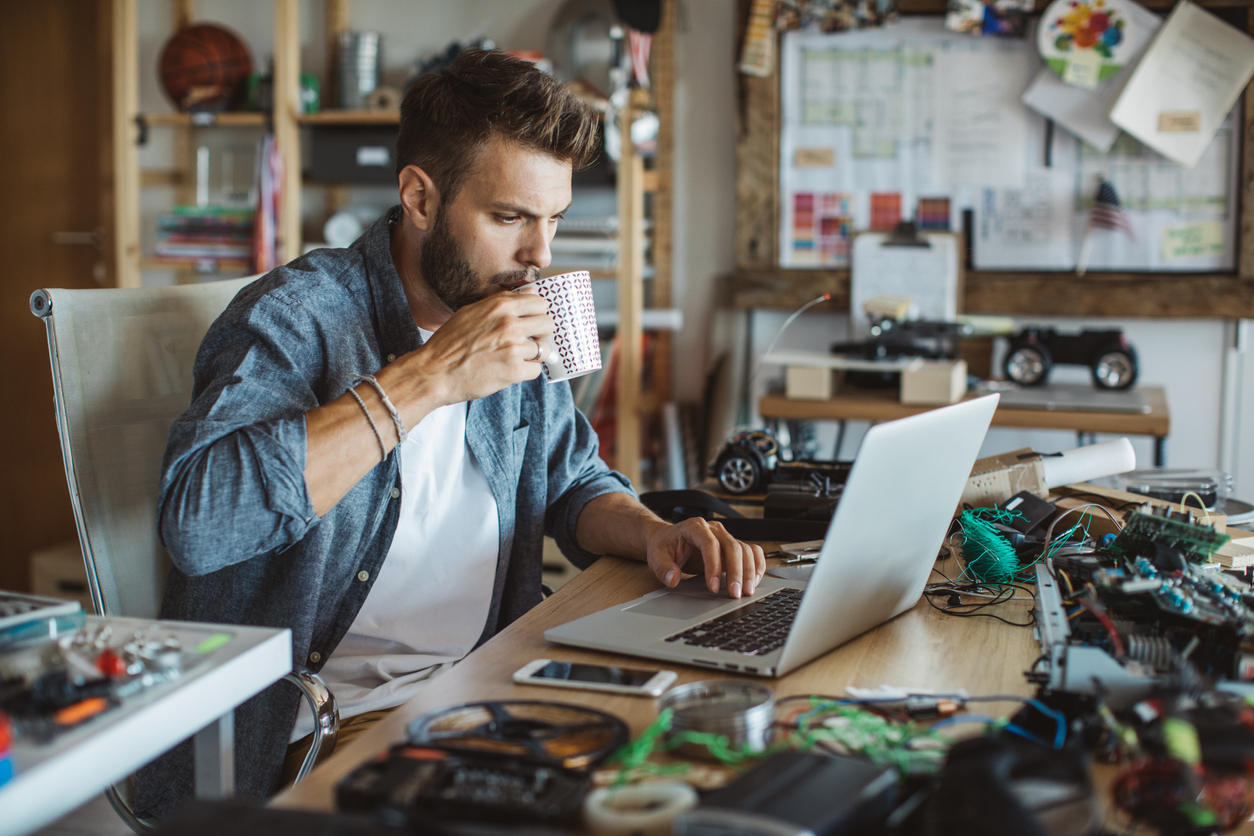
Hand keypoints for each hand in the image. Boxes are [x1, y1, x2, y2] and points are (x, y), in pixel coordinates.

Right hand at [403, 288, 553, 404]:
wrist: (434, 371)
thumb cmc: (449, 343)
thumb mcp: (471, 312)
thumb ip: (501, 302)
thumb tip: (529, 292)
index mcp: (500, 306)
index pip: (539, 302)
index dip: (536, 314)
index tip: (530, 323)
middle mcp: (509, 324)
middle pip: (548, 324)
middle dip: (540, 333)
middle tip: (527, 341)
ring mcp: (513, 348)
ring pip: (544, 349)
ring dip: (533, 355)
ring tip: (515, 358)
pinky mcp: (514, 371)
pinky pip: (536, 370)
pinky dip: (526, 372)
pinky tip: (510, 370)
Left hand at [646, 519, 765, 598]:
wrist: (668, 539)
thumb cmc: (664, 546)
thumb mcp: (656, 557)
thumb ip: (663, 568)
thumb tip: (673, 578)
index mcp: (694, 527)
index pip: (709, 543)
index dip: (713, 565)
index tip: (713, 587)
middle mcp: (714, 529)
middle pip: (732, 546)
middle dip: (736, 572)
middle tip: (735, 594)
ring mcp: (725, 536)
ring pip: (745, 549)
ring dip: (749, 571)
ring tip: (747, 591)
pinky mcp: (732, 546)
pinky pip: (752, 551)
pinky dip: (757, 565)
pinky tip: (754, 581)